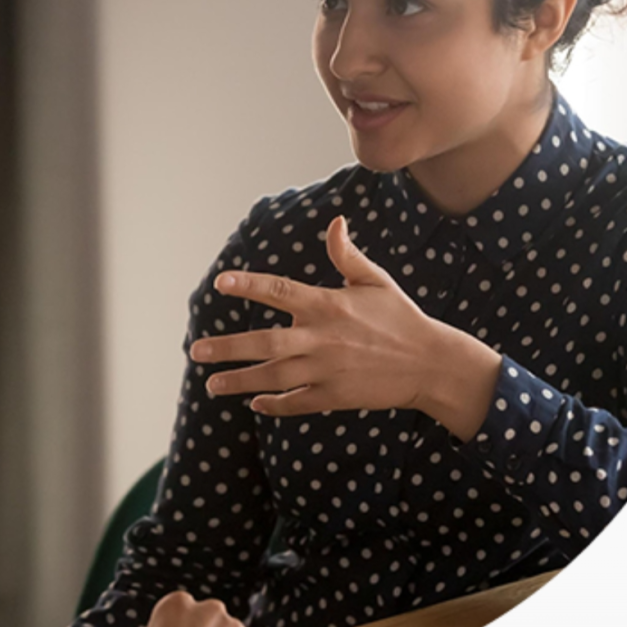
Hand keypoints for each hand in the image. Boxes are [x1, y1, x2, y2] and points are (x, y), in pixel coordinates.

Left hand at [189, 216, 501, 439]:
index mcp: (328, 305)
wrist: (430, 364)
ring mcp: (327, 371)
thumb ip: (347, 254)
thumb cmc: (400, 316)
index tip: (220, 283)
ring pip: (274, 377)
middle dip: (228, 348)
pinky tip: (255, 402)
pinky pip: (296, 402)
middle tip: (196, 350)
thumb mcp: (375, 280)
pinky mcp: (334, 397)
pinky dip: (274, 404)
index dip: (248, 285)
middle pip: (265, 343)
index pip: (279, 291)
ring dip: (240, 381)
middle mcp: (322, 339)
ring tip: (212, 383)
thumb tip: (335, 221)